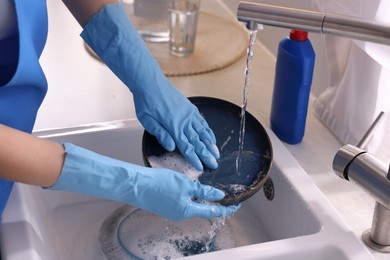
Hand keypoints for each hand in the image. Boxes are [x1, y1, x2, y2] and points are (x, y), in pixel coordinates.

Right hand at [48, 143, 238, 221]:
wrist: (135, 184)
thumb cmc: (158, 184)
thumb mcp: (185, 184)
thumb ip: (203, 190)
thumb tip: (218, 195)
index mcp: (187, 211)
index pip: (213, 212)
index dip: (227, 208)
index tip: (236, 204)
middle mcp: (181, 214)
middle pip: (203, 209)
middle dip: (213, 201)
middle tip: (224, 192)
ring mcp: (172, 211)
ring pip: (192, 204)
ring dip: (201, 197)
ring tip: (207, 186)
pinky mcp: (165, 205)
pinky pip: (182, 201)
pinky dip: (190, 195)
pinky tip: (189, 185)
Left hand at [80, 2, 218, 170]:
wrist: (150, 82)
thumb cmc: (146, 102)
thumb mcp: (147, 121)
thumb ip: (160, 134)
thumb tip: (171, 147)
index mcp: (173, 127)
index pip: (187, 147)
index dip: (195, 158)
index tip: (202, 167)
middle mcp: (184, 121)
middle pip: (198, 142)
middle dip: (207, 154)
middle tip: (215, 164)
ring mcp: (189, 114)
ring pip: (203, 132)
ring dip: (210, 144)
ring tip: (216, 153)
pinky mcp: (190, 108)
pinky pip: (202, 122)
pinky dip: (208, 131)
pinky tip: (211, 137)